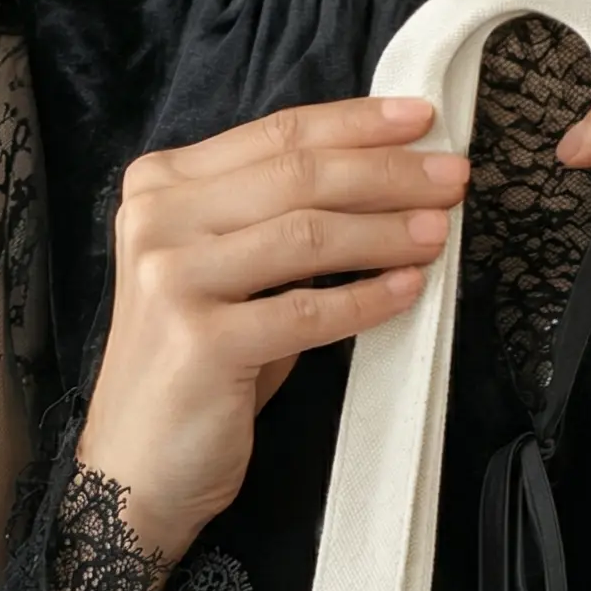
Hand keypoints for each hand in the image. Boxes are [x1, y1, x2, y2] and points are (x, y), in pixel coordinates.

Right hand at [76, 96, 470, 562]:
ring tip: (439, 232)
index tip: (423, 120)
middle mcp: (158, 220)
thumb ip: (276, 225)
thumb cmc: (197, 375)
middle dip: (387, 172)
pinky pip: (307, 312)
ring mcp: (173, 278)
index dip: (356, 124)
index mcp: (161, 186)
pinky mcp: (201, 343)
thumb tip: (380, 185)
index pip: (276, 136)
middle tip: (453, 178)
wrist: (136, 469)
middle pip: (296, 175)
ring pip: (305, 234)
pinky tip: (408, 291)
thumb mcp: (228, 280)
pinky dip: (365, 301)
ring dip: (385, 231)